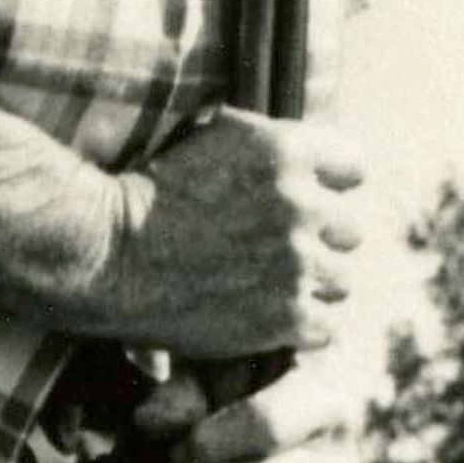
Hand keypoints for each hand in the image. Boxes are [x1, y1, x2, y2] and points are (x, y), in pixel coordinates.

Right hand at [96, 110, 366, 361]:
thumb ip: (268, 140)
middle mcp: (301, 205)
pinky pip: (326, 327)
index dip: (330, 186)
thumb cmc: (150, 192)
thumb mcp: (211, 134)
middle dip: (318, 239)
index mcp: (287, 151)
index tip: (306, 201)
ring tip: (269, 288)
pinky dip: (301, 328)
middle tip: (275, 250)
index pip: (354, 168)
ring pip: (340, 281)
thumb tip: (308, 146)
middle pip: (350, 230)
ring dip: (311, 286)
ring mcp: (296, 264)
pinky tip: (268, 319)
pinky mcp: (286, 318)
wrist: (109, 255)